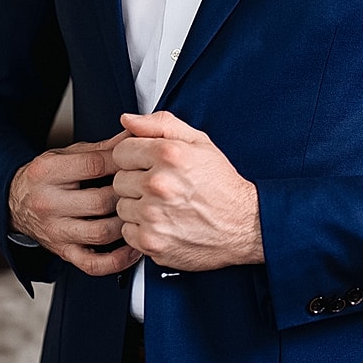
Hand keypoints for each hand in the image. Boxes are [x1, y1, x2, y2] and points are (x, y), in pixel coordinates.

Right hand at [9, 133, 141, 276]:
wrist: (15, 203)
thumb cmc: (45, 177)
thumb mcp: (67, 154)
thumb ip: (102, 148)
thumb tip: (133, 138)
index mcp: (47, 172)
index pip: (94, 165)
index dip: (123, 163)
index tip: (140, 162)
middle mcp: (48, 203)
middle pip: (100, 202)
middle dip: (128, 195)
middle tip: (144, 191)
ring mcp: (55, 231)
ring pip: (101, 233)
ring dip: (127, 225)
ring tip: (140, 216)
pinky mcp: (62, 252)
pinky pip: (93, 264)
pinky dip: (118, 260)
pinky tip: (132, 247)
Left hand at [112, 111, 264, 270]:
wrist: (244, 225)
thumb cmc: (222, 185)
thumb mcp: (199, 142)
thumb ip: (161, 125)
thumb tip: (128, 120)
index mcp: (168, 155)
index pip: (121, 151)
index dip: (135, 158)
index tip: (149, 166)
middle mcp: (159, 184)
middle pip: (118, 180)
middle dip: (136, 183)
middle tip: (162, 188)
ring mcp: (153, 215)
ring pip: (121, 207)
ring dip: (138, 207)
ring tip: (164, 207)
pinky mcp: (152, 242)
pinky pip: (127, 232)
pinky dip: (142, 230)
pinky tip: (164, 224)